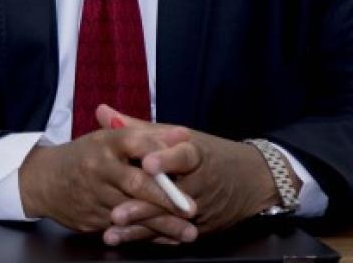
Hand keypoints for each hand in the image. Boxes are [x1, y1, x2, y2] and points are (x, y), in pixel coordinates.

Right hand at [17, 115, 195, 236]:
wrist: (43, 180)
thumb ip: (147, 136)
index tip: (188, 160)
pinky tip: (167, 240)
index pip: (137, 143)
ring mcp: (93, 195)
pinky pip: (122, 229)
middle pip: (136, 183)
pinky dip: (146, 235)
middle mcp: (98, 168)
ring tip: (188, 232)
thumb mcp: (111, 139)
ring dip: (162, 224)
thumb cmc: (86, 156)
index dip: (162, 151)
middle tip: (192, 209)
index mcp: (105, 143)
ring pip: (132, 212)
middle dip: (166, 198)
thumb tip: (182, 135)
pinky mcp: (90, 219)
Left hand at [98, 108, 293, 237]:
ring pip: (168, 221)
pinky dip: (147, 239)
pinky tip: (124, 241)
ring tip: (111, 232)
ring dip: (139, 228)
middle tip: (116, 212)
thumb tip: (101, 111)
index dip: (167, 159)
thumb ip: (138, 128)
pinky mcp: (198, 228)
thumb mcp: (176, 136)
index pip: (185, 156)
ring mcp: (200, 210)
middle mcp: (200, 185)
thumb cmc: (205, 153)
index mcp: (196, 155)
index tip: (147, 163)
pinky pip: (172, 236)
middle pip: (171, 197)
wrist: (251, 180)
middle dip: (143, 206)